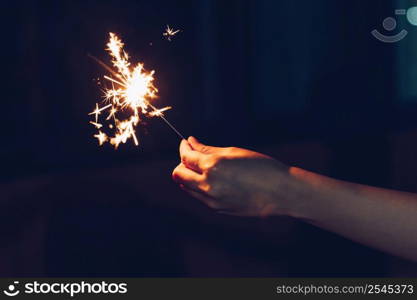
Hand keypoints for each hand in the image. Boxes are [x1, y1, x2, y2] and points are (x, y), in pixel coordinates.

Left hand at [172, 137, 289, 216]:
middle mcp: (208, 185)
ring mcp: (212, 200)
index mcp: (213, 167)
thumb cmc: (261, 167)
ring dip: (189, 176)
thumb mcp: (234, 152)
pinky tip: (215, 179)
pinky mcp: (218, 209)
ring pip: (187, 187)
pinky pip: (200, 196)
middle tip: (193, 155)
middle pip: (178, 175)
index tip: (187, 143)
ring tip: (204, 167)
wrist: (280, 192)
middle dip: (182, 163)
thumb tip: (191, 142)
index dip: (184, 148)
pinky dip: (200, 186)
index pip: (186, 157)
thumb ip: (208, 149)